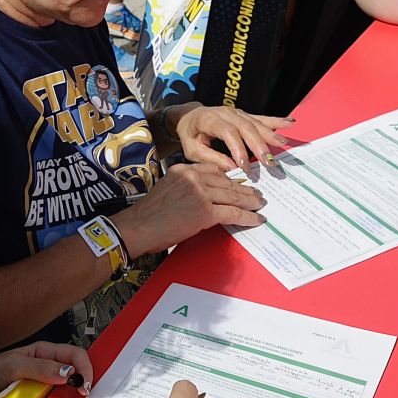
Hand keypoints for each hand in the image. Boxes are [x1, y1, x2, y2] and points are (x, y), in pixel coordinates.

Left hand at [0, 341, 93, 397]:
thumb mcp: (12, 367)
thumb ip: (41, 367)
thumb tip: (69, 372)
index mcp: (41, 352)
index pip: (73, 354)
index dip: (84, 367)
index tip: (85, 386)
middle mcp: (43, 369)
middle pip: (72, 373)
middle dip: (83, 383)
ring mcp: (37, 388)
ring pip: (63, 392)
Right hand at [112, 163, 264, 255]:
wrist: (138, 227)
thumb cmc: (148, 214)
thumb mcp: (167, 189)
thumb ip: (186, 187)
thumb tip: (204, 197)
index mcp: (183, 169)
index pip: (214, 170)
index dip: (230, 178)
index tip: (239, 183)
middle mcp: (193, 177)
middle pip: (226, 182)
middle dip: (244, 190)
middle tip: (257, 194)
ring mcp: (200, 193)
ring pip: (233, 196)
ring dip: (250, 202)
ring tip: (260, 205)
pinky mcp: (205, 212)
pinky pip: (233, 213)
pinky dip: (247, 217)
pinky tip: (256, 219)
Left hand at [167, 104, 291, 170]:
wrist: (189, 117)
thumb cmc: (190, 135)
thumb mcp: (193, 150)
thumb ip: (211, 159)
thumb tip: (232, 169)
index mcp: (209, 119)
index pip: (227, 132)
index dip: (238, 149)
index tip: (245, 167)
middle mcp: (225, 112)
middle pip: (245, 127)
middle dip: (258, 145)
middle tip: (269, 162)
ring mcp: (236, 112)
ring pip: (255, 123)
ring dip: (270, 134)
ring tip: (282, 145)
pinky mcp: (244, 114)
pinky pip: (261, 118)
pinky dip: (276, 121)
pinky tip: (289, 123)